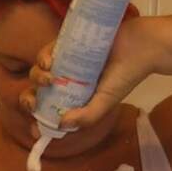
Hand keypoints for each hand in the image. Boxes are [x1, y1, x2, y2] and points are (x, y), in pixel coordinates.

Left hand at [19, 16, 155, 130]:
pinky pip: (48, 50)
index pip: (50, 107)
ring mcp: (66, 60)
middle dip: (30, 98)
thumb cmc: (126, 75)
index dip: (39, 117)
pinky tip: (49, 63)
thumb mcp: (107, 101)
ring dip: (37, 77)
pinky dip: (43, 57)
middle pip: (39, 90)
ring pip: (40, 70)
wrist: (141, 46)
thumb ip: (87, 116)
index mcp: (76, 95)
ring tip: (48, 79)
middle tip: (34, 102)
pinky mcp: (68, 41)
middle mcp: (68, 78)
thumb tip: (61, 125)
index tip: (33, 129)